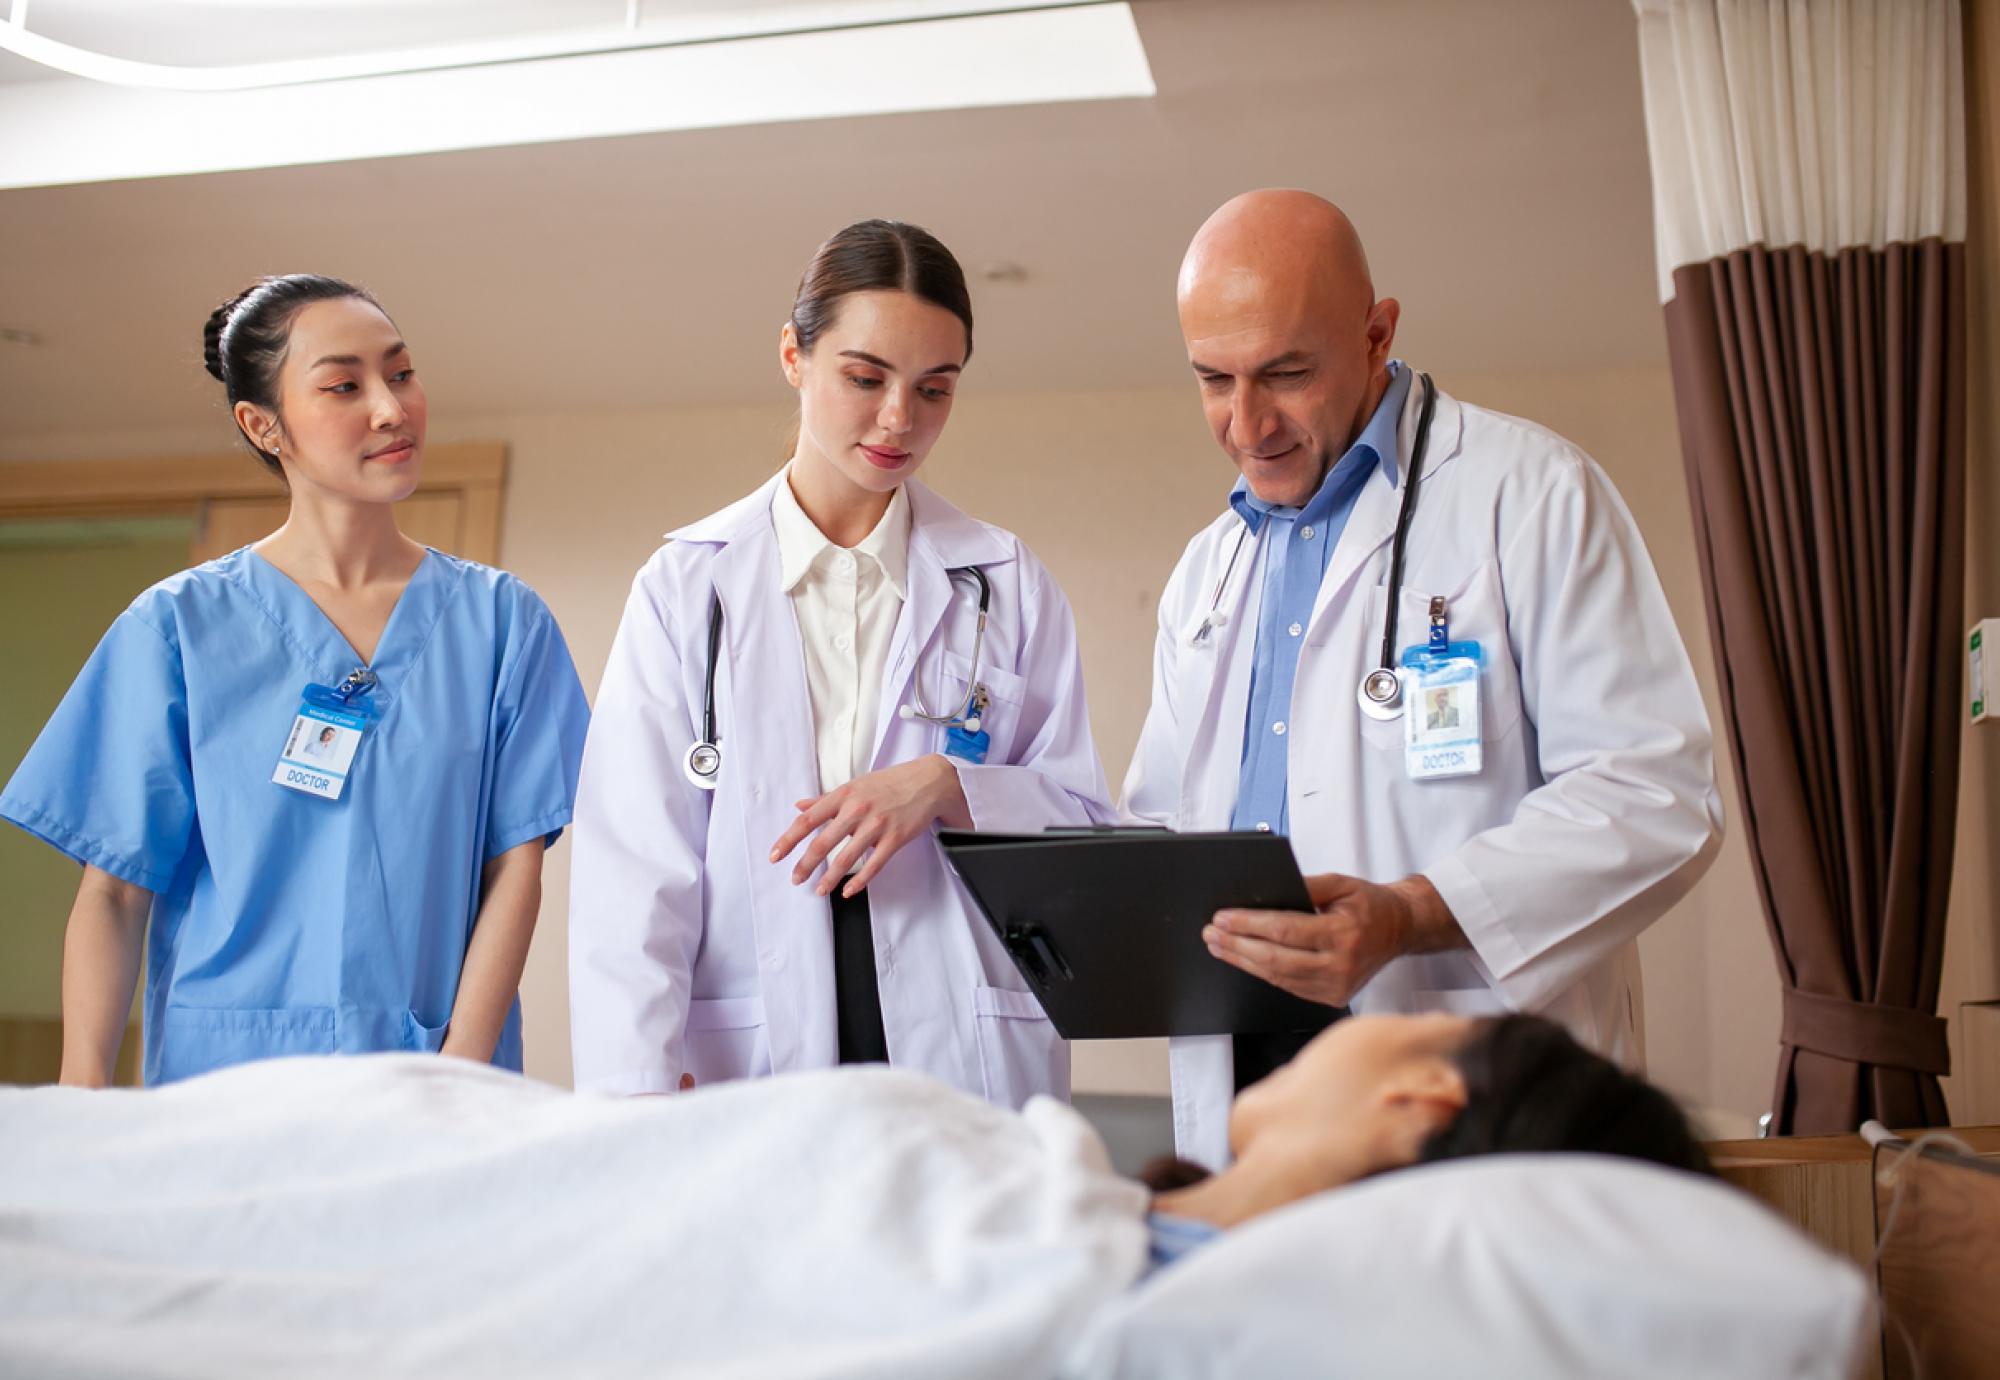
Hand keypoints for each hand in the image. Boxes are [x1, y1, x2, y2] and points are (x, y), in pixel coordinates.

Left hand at [769, 755, 972, 897]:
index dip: (789, 840)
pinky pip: (873, 865)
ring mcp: (877, 825)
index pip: (808, 820)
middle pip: (823, 842)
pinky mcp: (895, 838)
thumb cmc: (891, 782)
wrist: (929, 781)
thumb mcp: (855, 785)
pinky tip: (848, 891)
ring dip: (829, 878)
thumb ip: (826, 799)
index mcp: (844, 795)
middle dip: (805, 864)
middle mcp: (857, 809)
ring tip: (818, 891)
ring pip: (846, 857)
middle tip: (795, 879)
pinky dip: (859, 881)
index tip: (776, 855)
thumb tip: (800, 805)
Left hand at [1201, 873, 1461, 1006]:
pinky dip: (1262, 972)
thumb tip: (1266, 890)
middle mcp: (1340, 966)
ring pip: (1277, 977)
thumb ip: (1306, 885)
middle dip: (1237, 946)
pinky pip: (1288, 986)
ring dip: (1243, 961)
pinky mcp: (1331, 998)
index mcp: (1343, 934)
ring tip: (1218, 946)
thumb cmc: (1370, 904)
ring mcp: (1335, 987)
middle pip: (1275, 959)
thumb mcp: (1342, 884)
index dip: (1249, 925)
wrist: (1400, 930)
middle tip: (1211, 933)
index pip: (1285, 931)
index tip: (1222, 918)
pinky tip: (1244, 959)